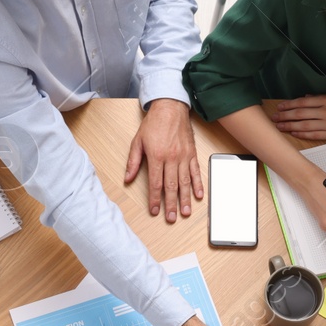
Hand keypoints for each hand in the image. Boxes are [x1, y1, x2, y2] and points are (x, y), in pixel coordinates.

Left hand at [124, 98, 202, 222]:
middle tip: (171, 218)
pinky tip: (198, 196)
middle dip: (171, 204)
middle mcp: (171, 158)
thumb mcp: (137, 141)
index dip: (155, 199)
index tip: (155, 210)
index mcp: (156, 156)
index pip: (155, 183)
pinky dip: (198, 184)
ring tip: (186, 212)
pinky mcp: (192, 153)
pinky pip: (196, 172)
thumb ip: (133, 161)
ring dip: (185, 199)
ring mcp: (183, 156)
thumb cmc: (153, 124)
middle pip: (171, 186)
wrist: (170, 108)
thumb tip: (127, 178)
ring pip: (185, 182)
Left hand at [274, 95, 325, 141]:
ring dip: (290, 126)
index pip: (303, 102)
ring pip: (305, 125)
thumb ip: (321, 97)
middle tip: (275, 118)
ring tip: (280, 127)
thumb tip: (306, 98)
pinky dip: (302, 134)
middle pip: (300, 114)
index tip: (280, 107)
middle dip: (285, 116)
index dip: (289, 105)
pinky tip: (294, 133)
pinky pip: (314, 135)